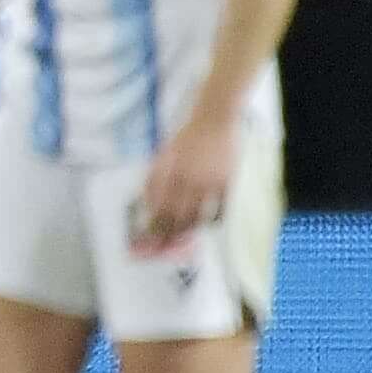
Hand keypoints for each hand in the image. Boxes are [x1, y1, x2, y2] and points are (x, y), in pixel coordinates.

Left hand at [134, 105, 240, 249]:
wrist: (215, 120)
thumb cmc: (186, 138)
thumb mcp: (163, 155)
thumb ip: (154, 180)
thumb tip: (148, 205)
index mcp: (168, 172)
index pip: (158, 209)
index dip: (152, 230)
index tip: (145, 245)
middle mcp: (186, 180)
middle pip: (176, 218)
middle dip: (166, 238)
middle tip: (159, 251)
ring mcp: (208, 183)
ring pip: (196, 218)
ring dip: (186, 233)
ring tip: (179, 242)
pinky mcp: (226, 184)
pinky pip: (217, 210)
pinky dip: (209, 221)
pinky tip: (202, 226)